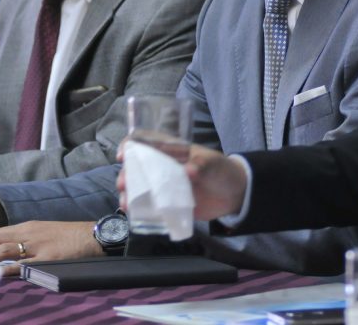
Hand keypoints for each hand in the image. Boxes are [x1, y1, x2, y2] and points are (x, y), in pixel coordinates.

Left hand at [0, 221, 100, 276]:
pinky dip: (6, 269)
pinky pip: (22, 264)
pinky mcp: (47, 258)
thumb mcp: (47, 232)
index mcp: (29, 226)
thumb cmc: (71, 236)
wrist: (93, 235)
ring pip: (3, 250)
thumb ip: (30, 239)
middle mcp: (30, 233)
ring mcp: (37, 246)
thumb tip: (14, 252)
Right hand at [116, 142, 246, 220]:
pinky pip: (149, 206)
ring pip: (139, 187)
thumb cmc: (221, 170)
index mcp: (172, 150)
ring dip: (129, 194)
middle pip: (137, 167)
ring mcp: (164, 186)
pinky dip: (140, 210)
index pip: (146, 141)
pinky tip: (134, 215)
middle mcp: (163, 167)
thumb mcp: (213, 164)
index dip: (131, 145)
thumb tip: (189, 171)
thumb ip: (202, 166)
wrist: (234, 195)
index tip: (123, 154)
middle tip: (123, 184)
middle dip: (126, 174)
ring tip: (126, 203)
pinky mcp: (168, 203)